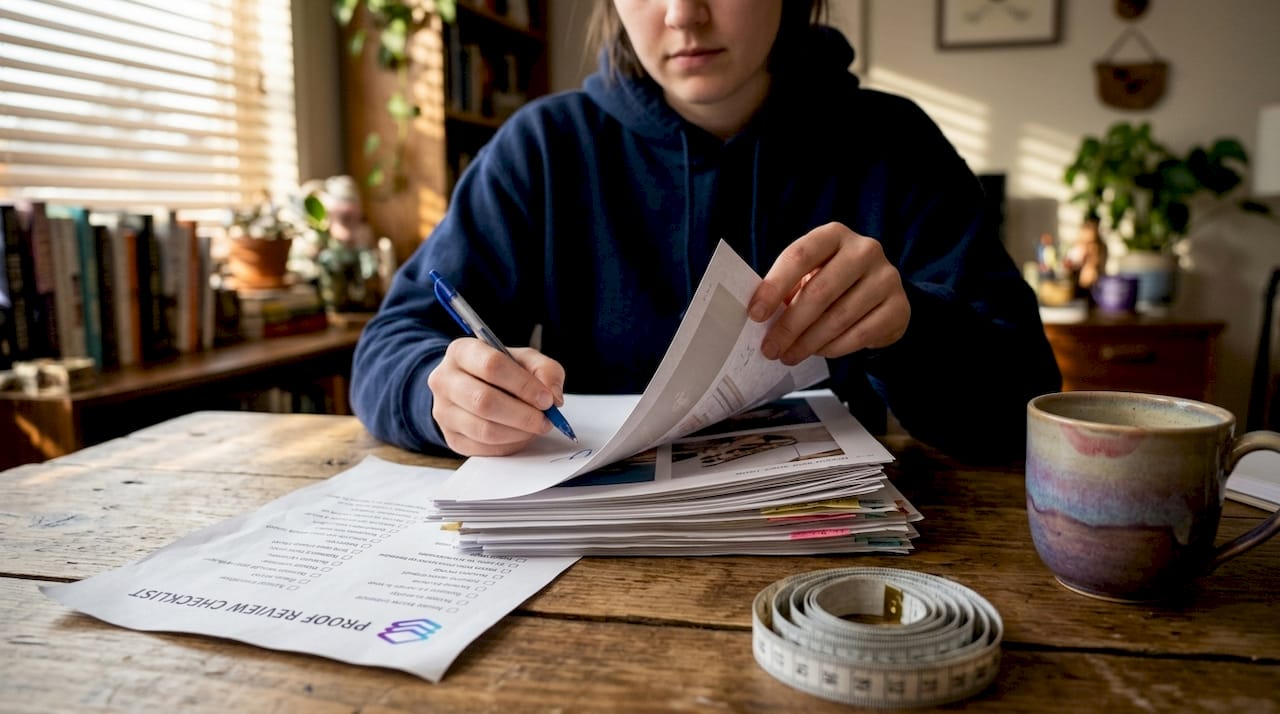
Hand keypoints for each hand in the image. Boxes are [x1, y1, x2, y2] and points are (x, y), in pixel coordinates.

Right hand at [427, 339, 566, 455]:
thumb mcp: (526, 360)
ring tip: (536, 427)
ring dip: (518, 432)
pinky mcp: (451, 438)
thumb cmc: (502, 371)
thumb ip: (545, 370)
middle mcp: (444, 380)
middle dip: (523, 414)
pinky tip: (521, 435)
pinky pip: (483, 448)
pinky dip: (509, 445)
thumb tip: (552, 396)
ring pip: (484, 429)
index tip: (546, 398)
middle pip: (484, 401)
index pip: (492, 366)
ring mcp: (443, 411)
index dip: (523, 385)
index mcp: (462, 351)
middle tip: (545, 419)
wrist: (475, 387)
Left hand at [747, 222, 909, 364]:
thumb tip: (760, 317)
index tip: (755, 314)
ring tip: (789, 356)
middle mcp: (864, 250)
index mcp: (834, 234)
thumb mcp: (811, 275)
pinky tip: (818, 352)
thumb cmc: (834, 283)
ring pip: (839, 317)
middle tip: (770, 348)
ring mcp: (886, 277)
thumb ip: (788, 289)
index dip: (774, 286)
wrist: (882, 296)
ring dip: (808, 342)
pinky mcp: (899, 306)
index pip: (799, 255)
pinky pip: (860, 334)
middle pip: (819, 291)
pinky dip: (834, 348)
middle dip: (789, 325)